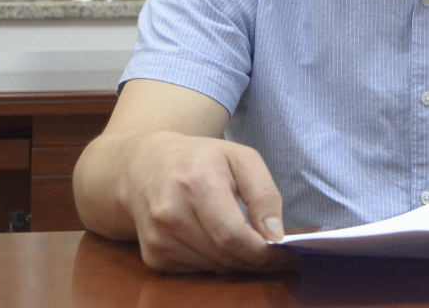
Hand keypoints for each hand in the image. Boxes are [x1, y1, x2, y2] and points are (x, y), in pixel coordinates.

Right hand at [120, 131, 297, 273]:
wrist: (143, 166)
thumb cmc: (198, 159)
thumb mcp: (239, 158)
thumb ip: (264, 194)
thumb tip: (275, 236)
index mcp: (194, 182)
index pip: (233, 235)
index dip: (263, 252)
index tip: (286, 255)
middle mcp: (170, 212)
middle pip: (225, 256)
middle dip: (255, 259)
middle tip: (274, 254)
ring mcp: (158, 237)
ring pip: (214, 267)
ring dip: (236, 262)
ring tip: (245, 244)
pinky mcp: (153, 254)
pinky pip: (197, 271)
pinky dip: (214, 262)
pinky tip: (215, 241)